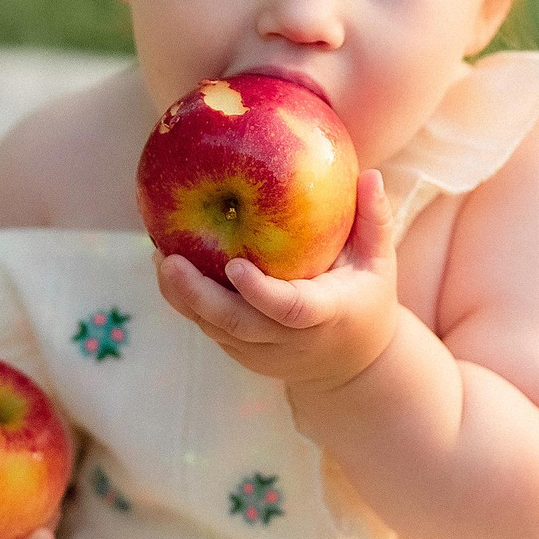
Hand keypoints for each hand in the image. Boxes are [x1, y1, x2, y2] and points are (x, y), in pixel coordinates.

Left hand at [154, 168, 400, 395]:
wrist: (351, 365)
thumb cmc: (365, 299)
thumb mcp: (379, 263)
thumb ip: (375, 220)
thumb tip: (370, 173)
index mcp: (326, 315)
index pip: (290, 310)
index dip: (261, 292)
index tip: (234, 265)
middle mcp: (289, 341)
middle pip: (237, 325)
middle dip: (198, 295)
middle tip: (168, 258)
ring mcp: (261, 352)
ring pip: (215, 329)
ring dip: (182, 296)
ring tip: (159, 256)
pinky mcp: (241, 354)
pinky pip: (209, 328)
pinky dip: (186, 301)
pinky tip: (168, 267)